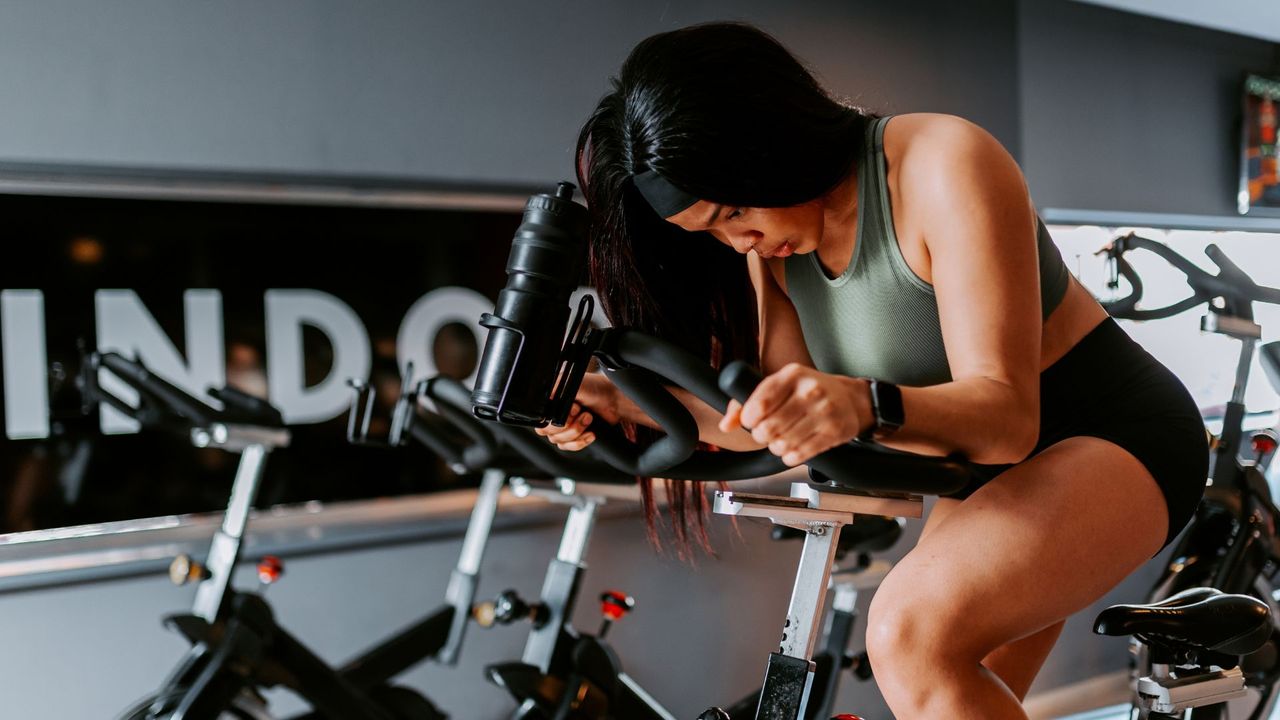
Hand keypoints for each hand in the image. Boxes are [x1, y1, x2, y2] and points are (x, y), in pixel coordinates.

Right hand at [534, 374, 619, 450]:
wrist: (614, 400)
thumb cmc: (594, 388)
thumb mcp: (573, 384)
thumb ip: (556, 390)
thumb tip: (546, 399)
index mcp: (551, 403)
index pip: (542, 420)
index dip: (556, 419)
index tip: (573, 409)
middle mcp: (555, 416)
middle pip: (550, 433)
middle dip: (569, 425)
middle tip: (583, 413)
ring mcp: (564, 428)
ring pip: (560, 441)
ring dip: (577, 431)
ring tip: (589, 418)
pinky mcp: (575, 437)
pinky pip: (570, 447)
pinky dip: (581, 441)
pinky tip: (590, 433)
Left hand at [717, 363, 871, 465]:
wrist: (850, 398)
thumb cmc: (807, 391)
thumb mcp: (778, 386)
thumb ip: (746, 402)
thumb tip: (726, 425)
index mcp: (792, 375)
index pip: (760, 403)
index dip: (748, 419)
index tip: (751, 421)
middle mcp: (810, 391)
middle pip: (768, 428)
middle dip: (761, 436)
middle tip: (766, 433)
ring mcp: (825, 412)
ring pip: (782, 444)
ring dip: (775, 447)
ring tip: (781, 439)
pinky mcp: (835, 432)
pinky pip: (799, 454)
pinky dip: (790, 456)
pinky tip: (793, 448)